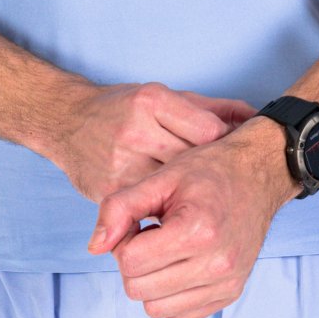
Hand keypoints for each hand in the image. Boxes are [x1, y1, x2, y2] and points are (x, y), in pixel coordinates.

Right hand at [49, 81, 257, 203]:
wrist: (65, 121)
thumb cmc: (119, 107)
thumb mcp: (163, 96)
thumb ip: (208, 107)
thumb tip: (252, 117)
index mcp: (151, 102)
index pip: (207, 131)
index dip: (227, 148)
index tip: (231, 159)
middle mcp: (135, 132)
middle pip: (192, 165)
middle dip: (212, 180)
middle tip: (226, 192)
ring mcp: (119, 165)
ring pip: (170, 196)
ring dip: (192, 205)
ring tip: (207, 211)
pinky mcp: (108, 193)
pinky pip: (145, 214)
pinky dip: (165, 219)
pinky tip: (178, 222)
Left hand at [84, 120, 297, 317]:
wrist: (258, 174)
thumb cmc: (208, 171)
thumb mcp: (161, 178)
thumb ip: (120, 208)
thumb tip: (94, 248)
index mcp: (197, 230)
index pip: (129, 262)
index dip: (124, 240)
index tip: (140, 222)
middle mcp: (216, 263)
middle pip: (139, 290)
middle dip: (134, 263)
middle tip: (151, 234)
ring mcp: (226, 282)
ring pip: (156, 309)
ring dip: (152, 280)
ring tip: (168, 248)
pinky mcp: (230, 293)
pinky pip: (179, 316)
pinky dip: (170, 294)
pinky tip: (182, 262)